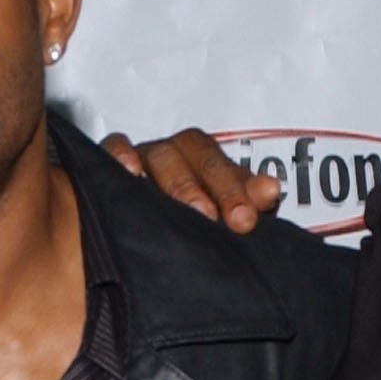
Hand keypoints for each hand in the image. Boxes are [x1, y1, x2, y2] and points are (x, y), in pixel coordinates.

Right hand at [99, 128, 281, 231]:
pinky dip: (121, 154)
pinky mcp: (110, 163)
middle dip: (210, 188)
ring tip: (185, 211)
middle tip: (217, 219)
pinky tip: (129, 173)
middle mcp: (176, 155)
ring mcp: (143, 158)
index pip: (224, 166)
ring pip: (159, 155)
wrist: (154, 232)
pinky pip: (113, 147)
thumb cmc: (194, 220)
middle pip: (194, 156)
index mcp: (206, 163)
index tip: (245, 218)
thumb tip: (270, 190)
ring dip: (175, 182)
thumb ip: (249, 202)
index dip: (235, 189)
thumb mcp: (225, 214)